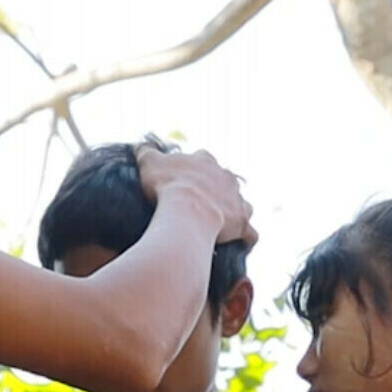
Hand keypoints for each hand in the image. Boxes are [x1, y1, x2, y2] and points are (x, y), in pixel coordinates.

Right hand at [136, 145, 256, 248]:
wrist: (186, 212)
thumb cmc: (167, 187)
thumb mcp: (149, 164)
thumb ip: (145, 153)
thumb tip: (140, 147)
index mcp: (205, 162)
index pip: (204, 159)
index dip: (195, 169)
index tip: (186, 179)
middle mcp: (226, 177)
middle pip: (226, 180)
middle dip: (218, 190)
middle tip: (201, 205)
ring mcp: (237, 199)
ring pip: (243, 203)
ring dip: (236, 212)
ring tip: (223, 225)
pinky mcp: (241, 221)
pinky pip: (251, 233)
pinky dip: (247, 239)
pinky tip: (241, 245)